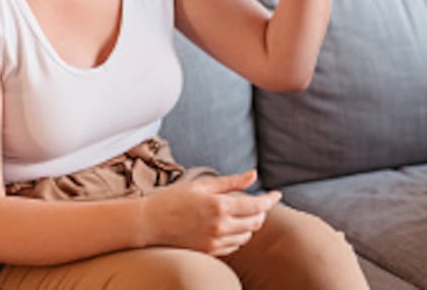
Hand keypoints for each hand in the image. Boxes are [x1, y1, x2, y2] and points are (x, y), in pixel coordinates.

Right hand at [140, 169, 280, 255]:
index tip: (277, 195)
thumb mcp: (203, 185)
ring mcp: (214, 242)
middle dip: (261, 212)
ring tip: (240, 214)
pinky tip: (229, 227)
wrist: (149, 223)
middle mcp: (220, 226)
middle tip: (257, 203)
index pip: (257, 206)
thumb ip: (231, 182)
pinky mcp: (208, 252)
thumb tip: (253, 175)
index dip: (270, 200)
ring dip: (249, 225)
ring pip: (246, 236)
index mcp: (220, 206)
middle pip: (255, 223)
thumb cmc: (174, 199)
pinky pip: (233, 246)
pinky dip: (237, 236)